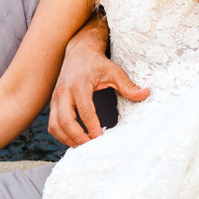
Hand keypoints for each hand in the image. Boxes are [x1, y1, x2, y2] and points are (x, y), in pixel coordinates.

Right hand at [49, 23, 147, 145]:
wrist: (78, 51)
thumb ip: (128, 85)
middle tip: (91, 147)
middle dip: (77, 137)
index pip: (85, 110)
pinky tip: (75, 140)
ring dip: (67, 139)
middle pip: (65, 121)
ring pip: (55, 125)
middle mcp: (63, 92)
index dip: (92, 126)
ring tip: (83, 147)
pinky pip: (52, 125)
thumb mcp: (114, 71)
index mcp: (78, 85)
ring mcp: (55, 99)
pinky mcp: (53, 104)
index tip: (100, 138)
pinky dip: (61, 135)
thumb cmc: (96, 63)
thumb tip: (145, 93)